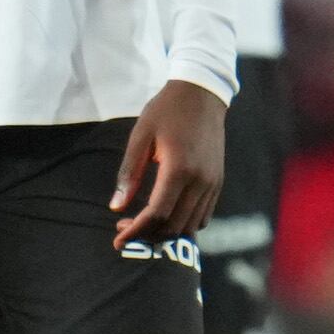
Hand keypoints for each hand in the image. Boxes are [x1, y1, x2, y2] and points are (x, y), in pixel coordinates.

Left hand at [114, 80, 227, 247]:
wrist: (202, 94)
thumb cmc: (166, 111)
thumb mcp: (140, 137)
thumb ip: (128, 173)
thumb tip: (116, 206)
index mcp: (178, 168)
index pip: (157, 213)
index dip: (136, 231)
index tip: (118, 240)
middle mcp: (200, 180)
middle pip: (174, 225)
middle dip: (148, 235)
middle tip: (125, 229)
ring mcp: (212, 183)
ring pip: (191, 225)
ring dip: (166, 232)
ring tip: (144, 224)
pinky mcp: (218, 181)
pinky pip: (203, 215)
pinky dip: (184, 223)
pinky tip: (166, 214)